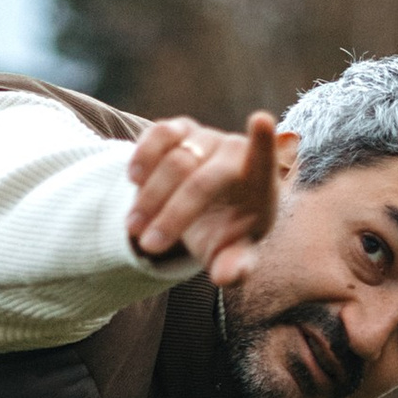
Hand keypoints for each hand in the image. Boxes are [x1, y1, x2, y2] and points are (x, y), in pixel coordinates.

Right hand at [126, 112, 280, 288]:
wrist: (206, 212)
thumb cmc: (226, 234)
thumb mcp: (231, 254)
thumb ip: (235, 266)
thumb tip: (227, 277)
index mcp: (259, 181)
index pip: (264, 159)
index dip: (264, 141)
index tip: (262, 120)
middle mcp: (234, 151)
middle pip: (201, 180)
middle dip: (173, 215)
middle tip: (149, 246)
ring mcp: (206, 137)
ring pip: (174, 161)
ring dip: (150, 198)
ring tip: (134, 229)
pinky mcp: (180, 129)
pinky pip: (159, 134)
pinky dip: (143, 157)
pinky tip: (133, 181)